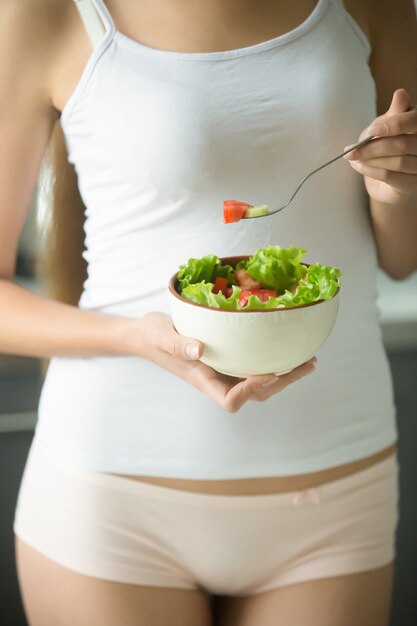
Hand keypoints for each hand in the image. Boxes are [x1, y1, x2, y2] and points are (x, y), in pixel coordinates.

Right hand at [126, 312, 315, 412]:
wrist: (147, 335)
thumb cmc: (152, 336)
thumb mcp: (160, 335)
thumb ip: (177, 344)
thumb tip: (199, 349)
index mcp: (202, 380)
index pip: (230, 400)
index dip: (250, 392)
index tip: (267, 372)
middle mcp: (217, 380)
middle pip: (254, 394)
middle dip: (281, 383)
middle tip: (306, 364)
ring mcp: (223, 371)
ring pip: (259, 383)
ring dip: (284, 375)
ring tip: (308, 360)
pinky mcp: (228, 359)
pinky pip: (254, 366)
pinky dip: (274, 360)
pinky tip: (288, 348)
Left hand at [343, 89, 416, 205]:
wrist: (383, 179)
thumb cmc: (385, 147)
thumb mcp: (385, 126)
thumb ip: (393, 113)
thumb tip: (400, 94)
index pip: (414, 121)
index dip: (394, 125)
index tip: (371, 131)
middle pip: (402, 144)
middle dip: (372, 147)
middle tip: (350, 150)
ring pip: (396, 162)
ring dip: (369, 160)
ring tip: (353, 157)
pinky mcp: (412, 185)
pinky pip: (390, 176)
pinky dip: (370, 170)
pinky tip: (357, 166)